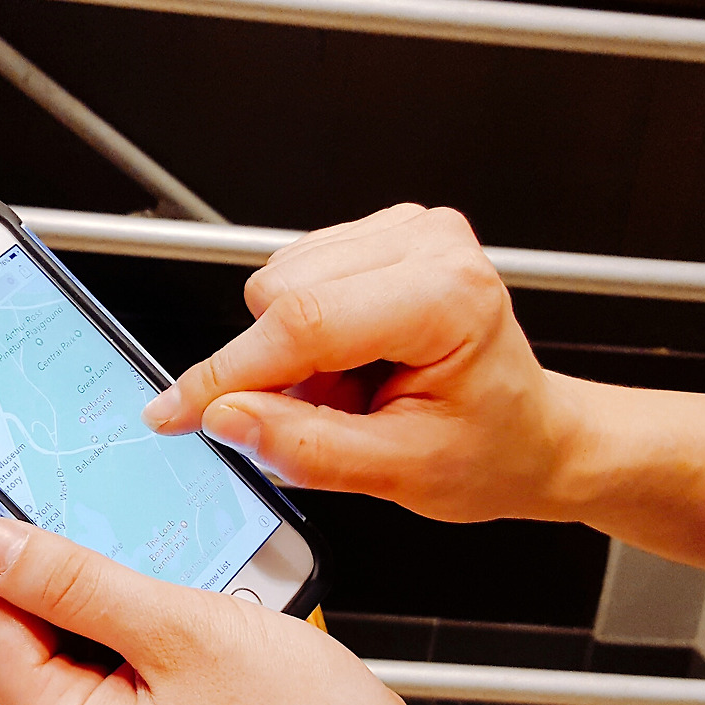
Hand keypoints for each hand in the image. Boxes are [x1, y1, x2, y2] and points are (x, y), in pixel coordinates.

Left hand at [0, 477, 495, 704]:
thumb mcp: (179, 628)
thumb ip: (74, 582)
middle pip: (12, 632)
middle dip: (10, 550)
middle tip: (9, 467)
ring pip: (58, 643)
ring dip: (61, 575)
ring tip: (61, 498)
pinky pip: (99, 661)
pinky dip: (103, 608)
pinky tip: (118, 559)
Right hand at [141, 203, 583, 524]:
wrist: (529, 435)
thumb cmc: (490, 449)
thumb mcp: (401, 473)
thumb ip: (307, 448)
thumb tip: (227, 417)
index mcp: (447, 296)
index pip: (304, 323)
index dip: (227, 374)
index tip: (175, 411)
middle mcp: (428, 245)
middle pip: (280, 294)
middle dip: (274, 370)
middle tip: (328, 417)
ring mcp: (406, 231)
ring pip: (278, 283)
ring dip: (292, 352)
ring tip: (351, 391)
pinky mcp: (381, 235)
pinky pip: (295, 277)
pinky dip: (304, 333)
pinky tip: (351, 363)